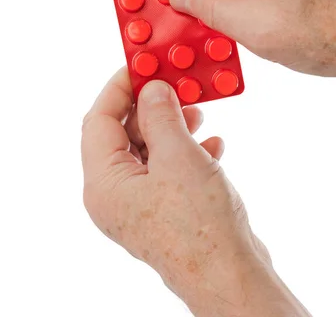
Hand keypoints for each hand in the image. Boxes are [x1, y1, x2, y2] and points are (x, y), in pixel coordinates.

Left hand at [82, 69, 309, 315]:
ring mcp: (140, 205)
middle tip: (175, 84)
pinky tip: (211, 145)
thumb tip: (152, 88)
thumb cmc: (200, 228)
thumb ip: (161, 116)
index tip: (142, 65)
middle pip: (123, 133)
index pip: (99, 120)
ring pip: (149, 150)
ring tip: (197, 112)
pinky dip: (186, 151)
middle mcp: (115, 195)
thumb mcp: (178, 156)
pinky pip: (167, 169)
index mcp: (104, 183)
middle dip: (151, 106)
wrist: (231, 276)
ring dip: (172, 126)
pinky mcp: (164, 210)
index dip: (119, 88)